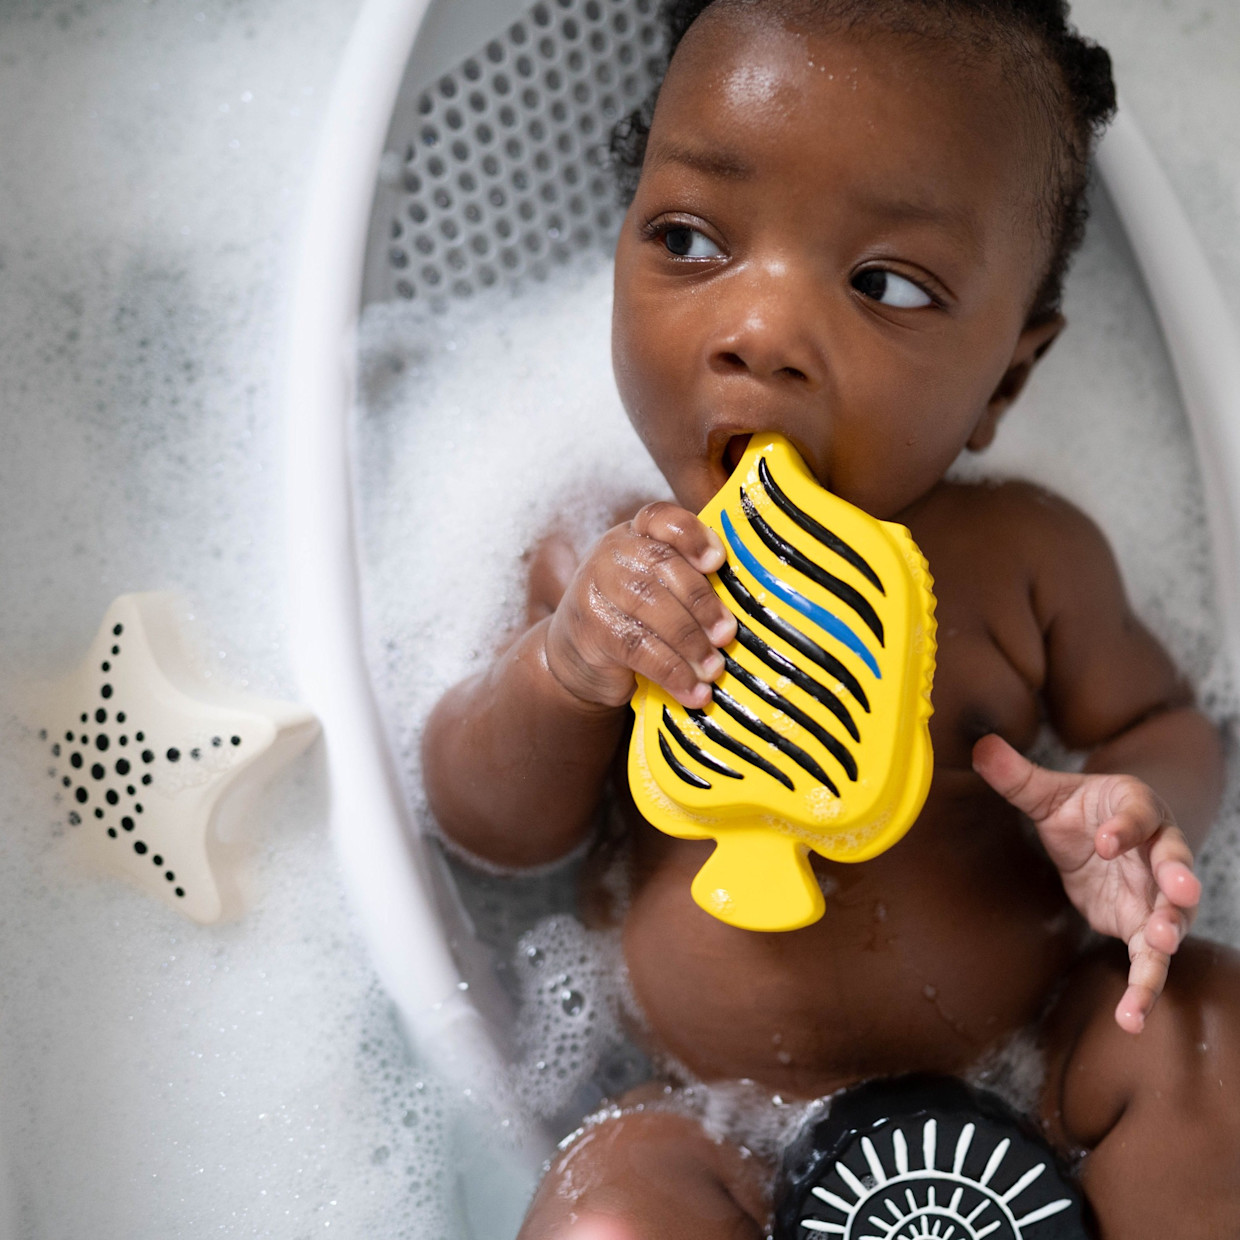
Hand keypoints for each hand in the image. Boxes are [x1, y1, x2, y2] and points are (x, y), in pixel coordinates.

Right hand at [544, 502, 737, 710]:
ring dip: (690, 642)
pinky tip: (692, 690)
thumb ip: (691, 583)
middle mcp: (612, 553)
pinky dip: (671, 671)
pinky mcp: (590, 628)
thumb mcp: (659, 590)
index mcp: (636, 535)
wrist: (576, 657)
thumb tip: (744, 607)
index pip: (661, 518)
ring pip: (650, 607)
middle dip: (701, 603)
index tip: (716, 561)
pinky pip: (637, 647)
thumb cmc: (634, 617)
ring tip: (713, 668)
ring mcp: (595, 588)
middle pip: (662, 564)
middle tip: (726, 635)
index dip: (691, 535)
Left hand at [972, 733, 1200, 1033]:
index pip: (1137, 814)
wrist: (1102, 840)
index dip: (1124, 826)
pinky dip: (1143, 989)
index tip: (1106, 840)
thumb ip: (1018, 776)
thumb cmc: (1081, 810)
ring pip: (1173, 915)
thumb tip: (980, 745)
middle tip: (1181, 892)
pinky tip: (1131, 1019)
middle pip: (1174, 862)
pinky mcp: (1142, 927)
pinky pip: (1150, 960)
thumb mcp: (1049, 794)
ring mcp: (1156, 893)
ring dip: (1170, 931)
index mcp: (1137, 807)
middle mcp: (1158, 850)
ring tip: (1161, 946)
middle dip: (1178, 877)